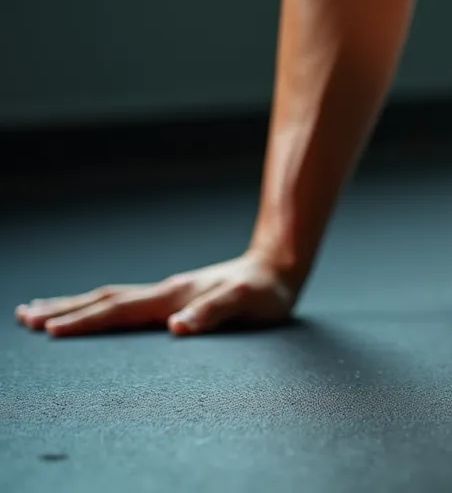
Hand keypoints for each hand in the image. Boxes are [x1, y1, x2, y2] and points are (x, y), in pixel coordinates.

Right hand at [14, 252, 299, 336]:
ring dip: (73, 305)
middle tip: (23, 317)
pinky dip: (99, 306)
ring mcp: (168, 292)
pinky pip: (126, 302)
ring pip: (110, 298)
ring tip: (37, 310)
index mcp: (174, 296)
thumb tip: (176, 328)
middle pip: (103, 300)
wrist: (279, 265)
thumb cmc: (265, 290)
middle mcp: (165, 292)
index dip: (85, 321)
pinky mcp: (175, 296)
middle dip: (63, 311)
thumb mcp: (246, 303)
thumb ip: (212, 313)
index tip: (50, 331)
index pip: (120, 311)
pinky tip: (92, 311)